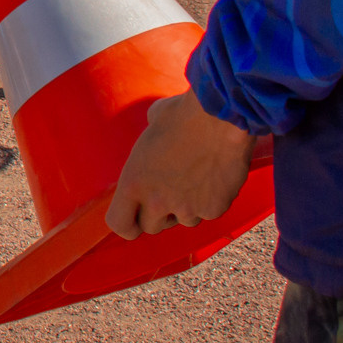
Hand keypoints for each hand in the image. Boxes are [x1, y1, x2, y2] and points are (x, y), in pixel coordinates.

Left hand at [105, 91, 261, 237]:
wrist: (222, 118)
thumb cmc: (185, 115)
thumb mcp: (152, 125)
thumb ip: (148, 143)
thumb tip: (152, 134)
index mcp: (133, 182)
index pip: (120, 224)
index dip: (127, 224)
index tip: (134, 219)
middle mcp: (156, 201)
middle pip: (151, 227)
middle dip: (159, 214)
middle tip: (170, 193)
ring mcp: (186, 208)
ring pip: (184, 221)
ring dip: (187, 208)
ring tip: (196, 178)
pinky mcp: (213, 209)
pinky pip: (209, 213)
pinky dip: (211, 201)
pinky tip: (214, 178)